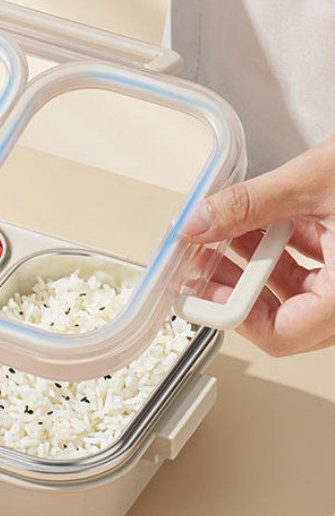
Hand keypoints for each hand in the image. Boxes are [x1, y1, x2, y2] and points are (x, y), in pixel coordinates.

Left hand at [181, 136, 334, 356]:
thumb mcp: (315, 181)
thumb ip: (249, 206)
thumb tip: (198, 224)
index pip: (281, 335)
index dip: (231, 314)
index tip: (198, 290)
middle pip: (284, 316)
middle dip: (237, 284)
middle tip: (203, 259)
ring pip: (298, 290)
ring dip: (256, 262)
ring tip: (226, 232)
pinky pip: (317, 267)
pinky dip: (284, 247)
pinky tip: (262, 222)